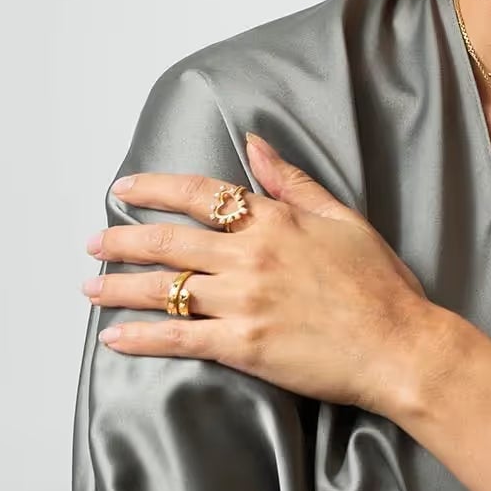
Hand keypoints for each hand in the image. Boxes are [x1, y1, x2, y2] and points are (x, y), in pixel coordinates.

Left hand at [80, 130, 437, 415]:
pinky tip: (114, 337)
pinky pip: (178, 339)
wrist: (400, 346)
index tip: (124, 188)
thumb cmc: (380, 286)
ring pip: (164, 288)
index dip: (155, 188)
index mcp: (275, 221)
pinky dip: (141, 338)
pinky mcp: (242, 345)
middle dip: (121, 239)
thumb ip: (292, 183)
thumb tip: (256, 144)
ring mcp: (243, 301)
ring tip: (90, 288)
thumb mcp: (342, 219)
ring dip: (119, 287)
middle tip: (92, 243)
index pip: (200, 194)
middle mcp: (250, 256)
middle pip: (168, 240)